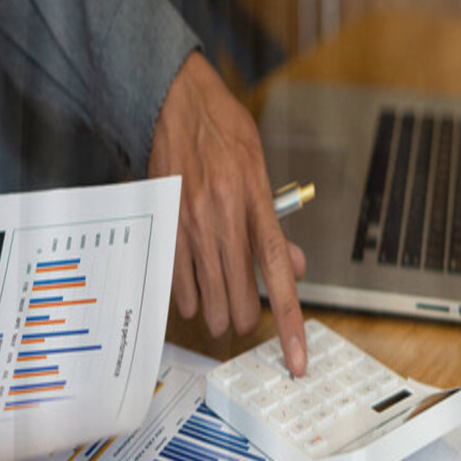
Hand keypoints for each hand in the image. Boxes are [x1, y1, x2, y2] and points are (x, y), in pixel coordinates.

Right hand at [148, 52, 307, 375]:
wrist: (175, 101)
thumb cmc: (224, 134)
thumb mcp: (262, 172)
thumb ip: (275, 226)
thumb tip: (293, 268)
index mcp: (255, 202)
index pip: (279, 274)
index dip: (290, 321)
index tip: (296, 358)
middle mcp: (223, 218)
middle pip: (240, 298)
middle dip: (245, 318)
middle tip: (245, 315)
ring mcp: (189, 226)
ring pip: (208, 301)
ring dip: (218, 313)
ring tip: (220, 306)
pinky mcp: (163, 227)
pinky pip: (178, 285)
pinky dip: (191, 299)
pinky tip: (195, 295)